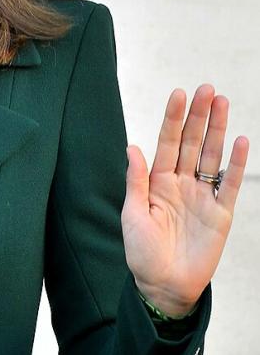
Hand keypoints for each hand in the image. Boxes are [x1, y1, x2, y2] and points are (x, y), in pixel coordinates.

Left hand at [122, 84, 248, 316]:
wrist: (164, 286)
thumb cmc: (142, 252)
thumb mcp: (133, 215)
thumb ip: (136, 181)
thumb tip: (132, 147)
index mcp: (157, 181)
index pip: (167, 142)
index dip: (174, 119)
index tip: (179, 93)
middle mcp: (181, 183)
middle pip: (193, 143)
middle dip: (200, 116)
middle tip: (207, 88)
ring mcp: (203, 196)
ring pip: (213, 156)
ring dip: (218, 130)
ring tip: (223, 103)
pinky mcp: (221, 214)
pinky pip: (231, 185)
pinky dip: (236, 164)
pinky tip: (241, 142)